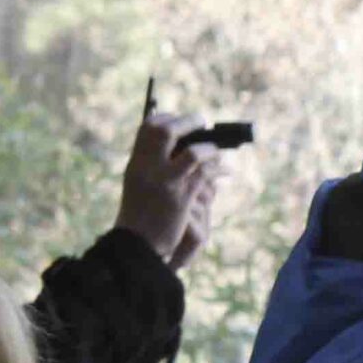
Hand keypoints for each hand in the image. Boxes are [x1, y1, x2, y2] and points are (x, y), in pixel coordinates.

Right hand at [115, 111, 219, 268]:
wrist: (138, 244)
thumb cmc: (141, 213)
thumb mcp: (139, 182)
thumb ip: (153, 161)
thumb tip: (180, 141)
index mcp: (136, 163)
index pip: (148, 127)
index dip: (167, 117)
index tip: (181, 119)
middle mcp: (148, 169)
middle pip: (165, 131)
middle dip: (188, 121)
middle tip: (202, 121)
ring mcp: (165, 183)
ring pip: (192, 153)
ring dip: (209, 148)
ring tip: (217, 151)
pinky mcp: (182, 198)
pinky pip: (205, 175)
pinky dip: (219, 169)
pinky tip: (226, 171)